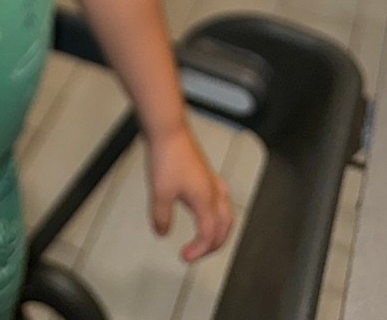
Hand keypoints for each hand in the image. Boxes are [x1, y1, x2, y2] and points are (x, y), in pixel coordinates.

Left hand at [145, 123, 233, 261]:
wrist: (168, 129)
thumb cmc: (167, 154)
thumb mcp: (159, 192)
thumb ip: (161, 216)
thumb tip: (162, 232)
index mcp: (206, 200)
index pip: (208, 235)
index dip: (198, 250)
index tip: (184, 256)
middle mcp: (213, 192)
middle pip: (224, 227)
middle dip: (213, 245)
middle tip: (198, 253)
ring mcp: (212, 181)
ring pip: (226, 213)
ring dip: (220, 230)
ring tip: (208, 239)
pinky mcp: (206, 172)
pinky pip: (221, 199)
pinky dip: (218, 212)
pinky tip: (207, 209)